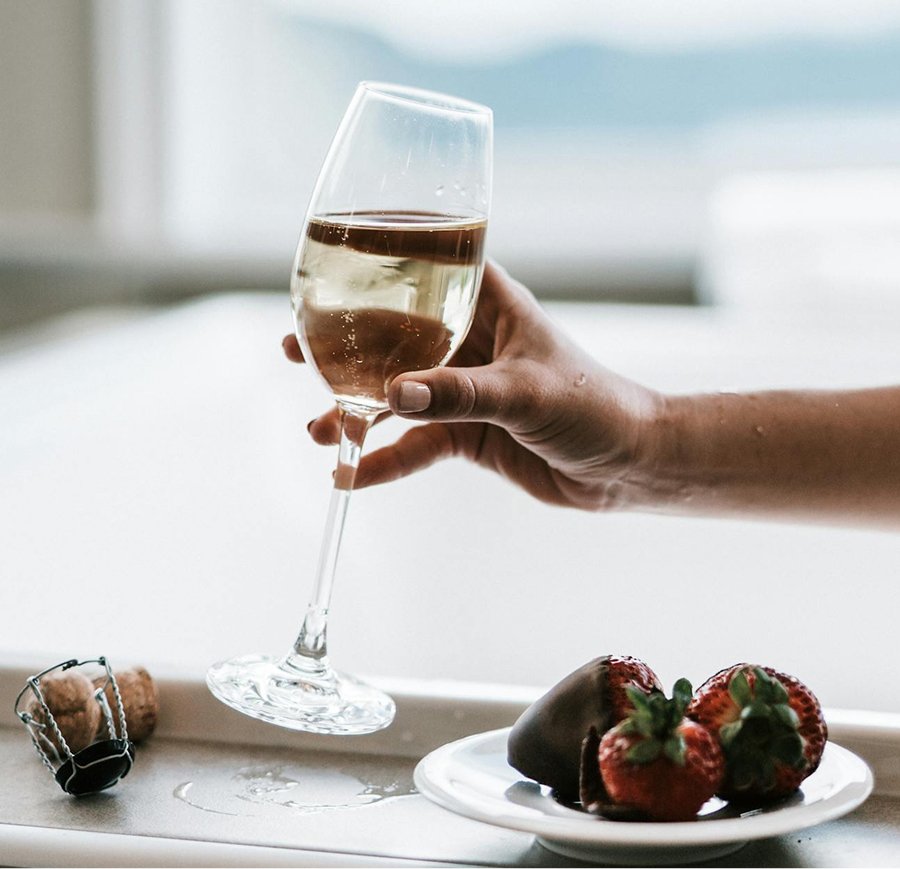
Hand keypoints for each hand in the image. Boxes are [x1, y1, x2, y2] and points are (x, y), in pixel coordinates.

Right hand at [283, 261, 661, 509]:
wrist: (626, 467)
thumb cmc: (594, 407)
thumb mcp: (526, 394)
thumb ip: (459, 394)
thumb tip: (392, 395)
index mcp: (489, 305)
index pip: (427, 267)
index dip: (377, 262)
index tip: (325, 265)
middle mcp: (469, 340)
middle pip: (394, 334)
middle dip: (346, 347)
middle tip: (295, 351)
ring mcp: (463, 388)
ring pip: (396, 392)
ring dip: (355, 410)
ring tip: (318, 430)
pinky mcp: (465, 432)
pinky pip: (414, 443)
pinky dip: (385, 459)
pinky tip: (352, 475)